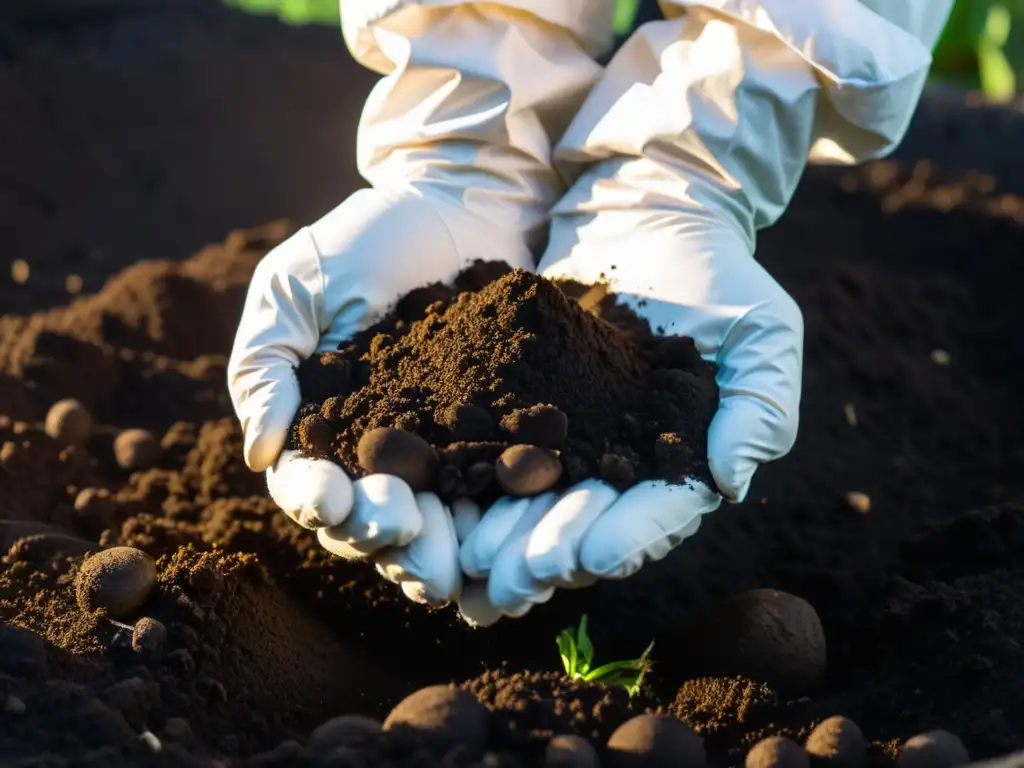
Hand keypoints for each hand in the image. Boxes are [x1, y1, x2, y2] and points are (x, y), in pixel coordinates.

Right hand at [228, 188, 531, 604]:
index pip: (305, 481)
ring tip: (451, 568)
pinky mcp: (490, 438)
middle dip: (380, 537)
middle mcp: (373, 450)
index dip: (314, 498)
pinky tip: (506, 537)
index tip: (332, 499)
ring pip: (429, 521)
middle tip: (404, 542)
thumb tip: (258, 454)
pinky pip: (489, 488)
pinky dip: (495, 518)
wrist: (458, 206)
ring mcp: (434, 450)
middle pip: (366, 518)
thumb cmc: (365, 239)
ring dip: (434, 548)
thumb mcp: (297, 288)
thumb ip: (266, 366)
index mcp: (317, 424)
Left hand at [456, 194, 802, 625]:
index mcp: (680, 459)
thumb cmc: (718, 272)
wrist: (646, 216)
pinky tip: (435, 506)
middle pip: (583, 523)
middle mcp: (620, 464)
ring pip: (529, 500)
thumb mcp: (760, 329)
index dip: (626, 536)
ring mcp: (567, 439)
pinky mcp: (518, 408)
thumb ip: (759, 406)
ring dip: (499, 536)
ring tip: (466, 563)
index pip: (657, 511)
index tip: (591, 561)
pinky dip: (463, 478)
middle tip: (508, 585)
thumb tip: (731, 481)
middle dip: (546, 555)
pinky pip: (488, 447)